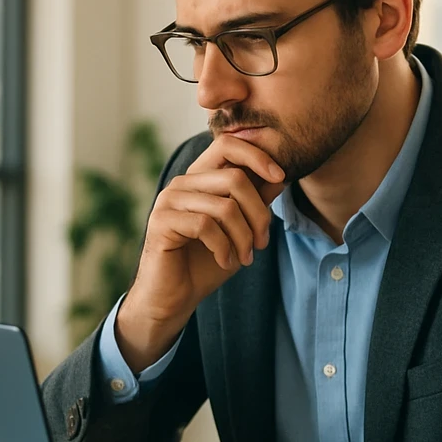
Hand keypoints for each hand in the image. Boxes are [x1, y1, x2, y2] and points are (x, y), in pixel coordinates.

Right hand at [118, 137, 287, 358]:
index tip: (281, 177)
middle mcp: (182, 183)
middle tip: (262, 243)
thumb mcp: (240, 230)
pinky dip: (224, 247)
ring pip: (224, 205)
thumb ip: (255, 201)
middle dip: (258, 213)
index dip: (258, 156)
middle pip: (235, 177)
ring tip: (245, 258)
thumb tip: (280, 176)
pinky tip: (226, 261)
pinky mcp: (161, 222)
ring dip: (243, 237)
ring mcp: (169, 200)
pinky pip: (205, 225)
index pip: (228, 144)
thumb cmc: (206, 262)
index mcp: (200, 178)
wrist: (175, 297)